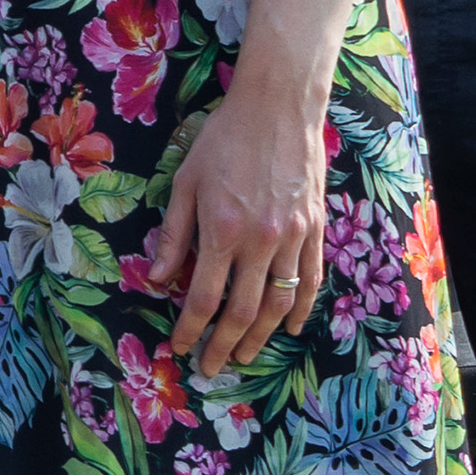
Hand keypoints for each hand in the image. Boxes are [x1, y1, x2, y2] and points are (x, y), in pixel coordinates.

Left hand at [140, 53, 338, 377]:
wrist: (278, 108)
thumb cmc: (223, 140)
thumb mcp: (185, 182)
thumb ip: (173, 234)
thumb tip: (158, 278)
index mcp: (222, 230)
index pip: (203, 297)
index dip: (190, 329)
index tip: (180, 347)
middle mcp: (261, 241)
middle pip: (243, 310)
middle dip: (224, 344)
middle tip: (211, 367)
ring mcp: (294, 237)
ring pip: (280, 302)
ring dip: (262, 336)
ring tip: (245, 355)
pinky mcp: (317, 229)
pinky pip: (312, 278)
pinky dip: (303, 307)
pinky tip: (292, 327)